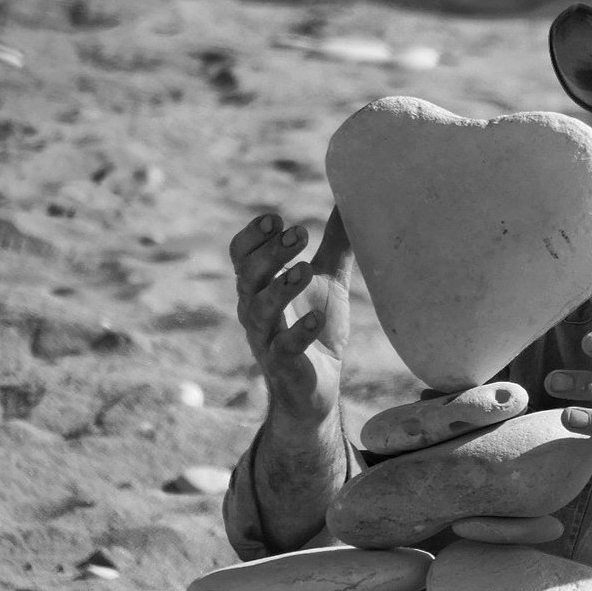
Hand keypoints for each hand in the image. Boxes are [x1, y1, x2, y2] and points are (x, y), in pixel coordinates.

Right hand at [230, 207, 353, 423]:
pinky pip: (284, 348)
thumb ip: (335, 246)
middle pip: (248, 276)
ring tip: (307, 269)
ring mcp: (266, 340)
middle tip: (299, 233)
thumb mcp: (329, 282)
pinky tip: (317, 319)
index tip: (277, 219)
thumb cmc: (317, 328)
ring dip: (281, 287)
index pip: (241, 255)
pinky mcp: (284, 366)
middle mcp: (254, 311)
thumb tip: (350, 202)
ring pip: (259, 310)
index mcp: (259, 287)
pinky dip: (299, 332)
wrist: (318, 387)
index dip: (254, 236)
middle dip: (270, 253)